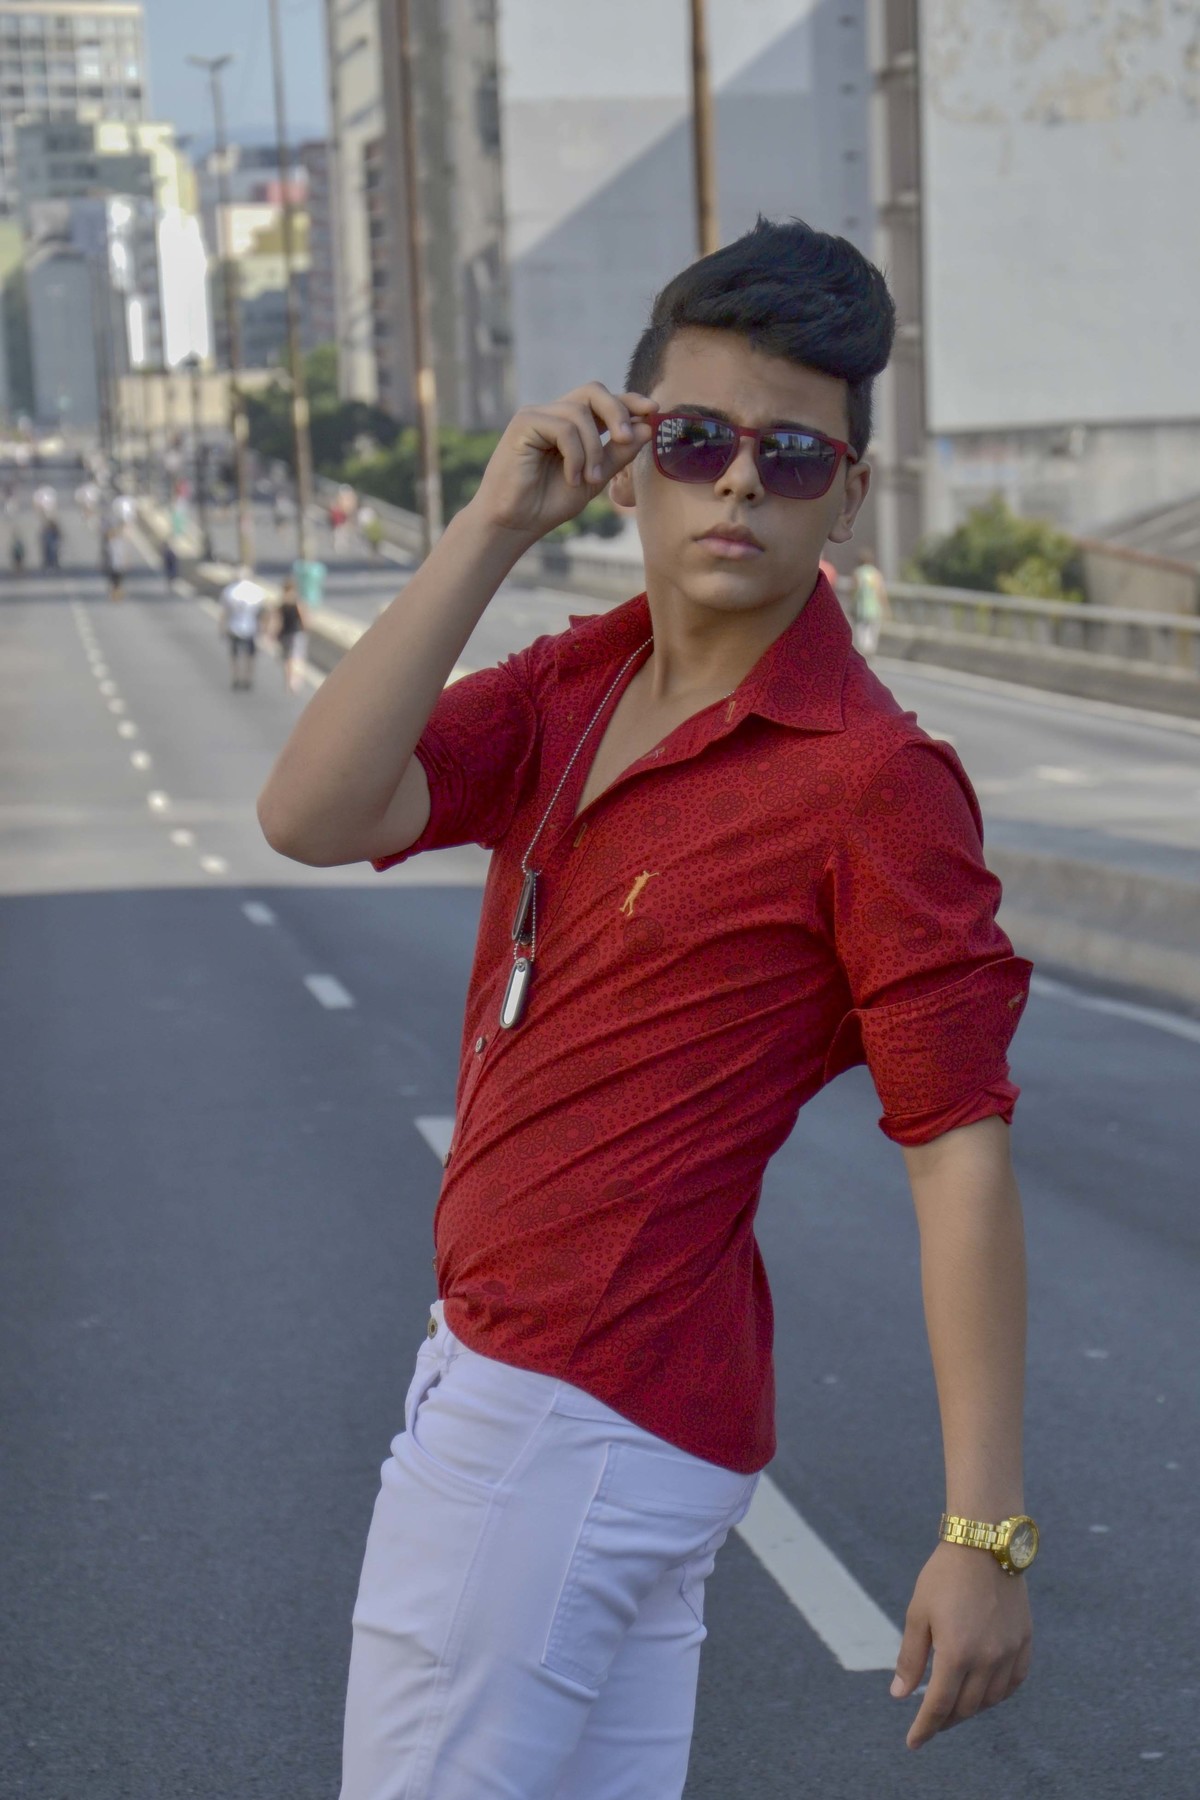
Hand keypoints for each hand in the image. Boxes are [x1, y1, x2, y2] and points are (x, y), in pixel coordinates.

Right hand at [468, 382, 654, 544]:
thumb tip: (647, 427)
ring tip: (589, 479)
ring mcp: (537, 415)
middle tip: (626, 439)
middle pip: (593, 391)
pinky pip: (564, 428)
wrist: (515, 523)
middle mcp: (553, 413)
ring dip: (593, 449)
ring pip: (580, 413)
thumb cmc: (548, 503)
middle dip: (617, 412)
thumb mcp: (594, 478)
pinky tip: (571, 478)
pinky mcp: (523, 423)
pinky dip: (575, 455)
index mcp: (570, 424)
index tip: (653, 410)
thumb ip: (618, 453)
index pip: (603, 401)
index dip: (629, 401)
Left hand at [891, 1542, 1031, 1749]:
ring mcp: (1010, 1652)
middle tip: (930, 1722)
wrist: (985, 1543)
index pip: (938, 1706)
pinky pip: (1013, 1683)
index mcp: (957, 1653)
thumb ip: (911, 1658)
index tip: (913, 1743)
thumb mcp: (917, 1613)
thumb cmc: (944, 1575)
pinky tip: (985, 1693)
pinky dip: (997, 1695)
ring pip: (990, 1700)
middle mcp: (987, 1660)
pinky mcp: (1024, 1641)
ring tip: (954, 1706)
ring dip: (970, 1709)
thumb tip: (900, 1696)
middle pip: (965, 1708)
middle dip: (945, 1720)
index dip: (924, 1728)